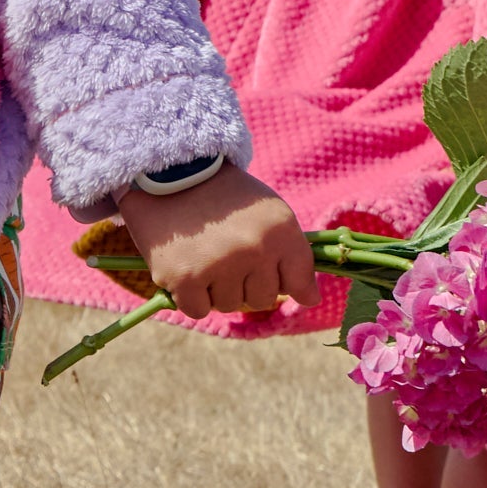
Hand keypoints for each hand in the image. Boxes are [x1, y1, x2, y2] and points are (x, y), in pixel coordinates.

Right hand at [114, 162, 316, 320]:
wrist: (174, 177)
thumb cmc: (228, 200)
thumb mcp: (271, 215)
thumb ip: (294, 256)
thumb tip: (312, 301)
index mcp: (280, 231)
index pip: (297, 281)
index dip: (280, 278)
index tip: (264, 265)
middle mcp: (254, 250)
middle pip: (261, 300)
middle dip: (245, 284)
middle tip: (227, 254)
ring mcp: (219, 266)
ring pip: (228, 305)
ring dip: (217, 289)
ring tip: (205, 256)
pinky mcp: (184, 279)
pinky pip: (199, 310)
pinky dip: (192, 297)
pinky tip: (188, 268)